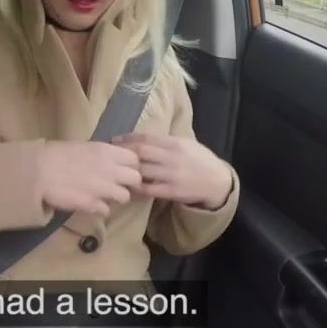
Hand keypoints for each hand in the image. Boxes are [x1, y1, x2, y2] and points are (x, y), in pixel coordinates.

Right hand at [38, 141, 142, 216]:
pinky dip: (100, 209)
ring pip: (125, 197)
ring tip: (103, 196)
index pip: (135, 159)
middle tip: (117, 184)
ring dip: (116, 197)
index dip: (130, 166)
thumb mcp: (83, 147)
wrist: (37, 172)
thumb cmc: (55, 155)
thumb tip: (110, 161)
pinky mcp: (93, 205)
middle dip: (129, 183)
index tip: (122, 169)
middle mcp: (110, 170)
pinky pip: (106, 210)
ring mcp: (103, 189)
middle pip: (136, 179)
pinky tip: (90, 204)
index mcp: (106, 151)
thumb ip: (101, 155)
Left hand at [112, 133, 233, 209]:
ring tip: (114, 170)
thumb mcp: (186, 144)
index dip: (127, 138)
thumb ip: (165, 141)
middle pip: (140, 152)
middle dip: (122, 153)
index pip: (146, 138)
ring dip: (126, 170)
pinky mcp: (170, 191)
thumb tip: (140, 137)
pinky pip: (147, 189)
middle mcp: (172, 158)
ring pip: (141, 171)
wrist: (217, 181)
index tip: (113, 139)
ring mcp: (171, 175)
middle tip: (109, 154)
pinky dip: (135, 187)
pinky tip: (127, 186)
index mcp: (175, 143)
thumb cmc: (199, 159)